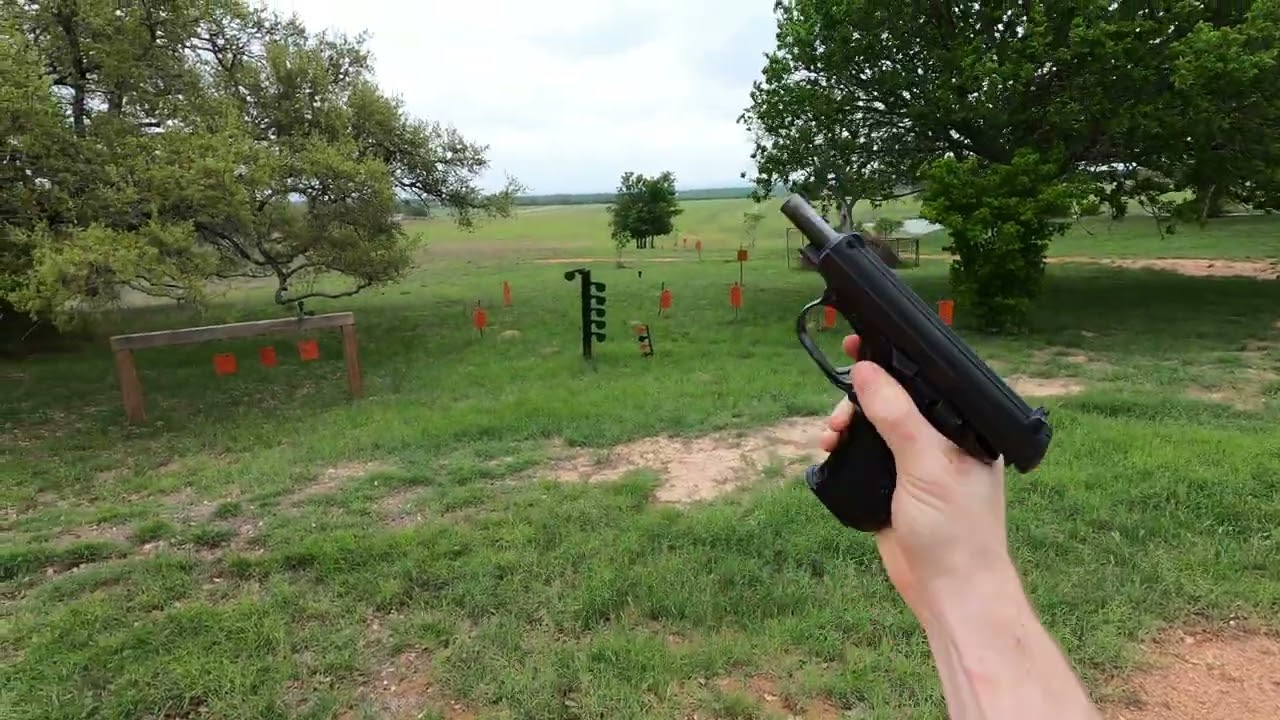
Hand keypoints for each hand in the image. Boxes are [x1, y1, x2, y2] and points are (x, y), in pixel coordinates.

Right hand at [820, 335, 1014, 620]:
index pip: (927, 378)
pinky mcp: (893, 486)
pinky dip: (844, 448)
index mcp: (964, 426)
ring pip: (874, 426)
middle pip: (893, 398)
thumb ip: (897, 414)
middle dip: (861, 398)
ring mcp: (916, 463)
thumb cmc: (955, 528)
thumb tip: (865, 369)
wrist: (948, 592)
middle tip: (838, 411)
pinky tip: (829, 450)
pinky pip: (863, 454)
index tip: (857, 343)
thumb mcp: (925, 463)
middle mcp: (941, 439)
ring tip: (830, 436)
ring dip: (848, 423)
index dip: (892, 360)